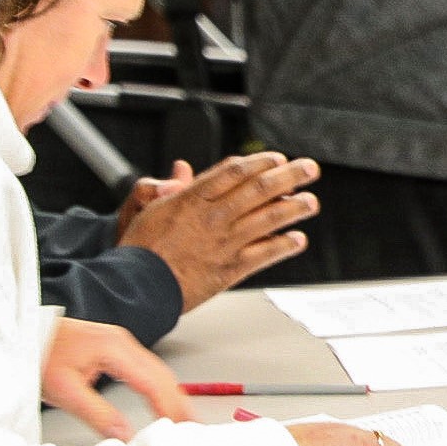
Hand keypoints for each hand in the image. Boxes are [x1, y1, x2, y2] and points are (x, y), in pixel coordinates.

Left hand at [41, 318, 193, 441]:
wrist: (21, 334)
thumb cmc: (38, 355)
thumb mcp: (63, 390)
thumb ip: (97, 414)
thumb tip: (125, 435)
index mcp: (114, 348)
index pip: (153, 382)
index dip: (171, 407)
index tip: (183, 428)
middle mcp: (123, 342)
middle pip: (163, 376)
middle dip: (179, 404)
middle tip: (192, 430)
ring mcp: (121, 344)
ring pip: (158, 372)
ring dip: (172, 396)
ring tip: (183, 421)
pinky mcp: (116, 349)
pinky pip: (147, 370)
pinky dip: (160, 389)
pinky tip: (163, 402)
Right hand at [118, 152, 319, 309]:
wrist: (135, 286)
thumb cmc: (141, 250)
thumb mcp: (150, 209)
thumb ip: (173, 189)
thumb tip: (183, 169)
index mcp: (193, 198)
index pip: (235, 171)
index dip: (261, 162)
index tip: (277, 159)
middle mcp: (213, 216)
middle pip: (260, 188)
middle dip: (290, 176)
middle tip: (309, 169)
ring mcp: (224, 242)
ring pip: (269, 218)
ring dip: (295, 208)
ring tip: (311, 202)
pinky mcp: (229, 269)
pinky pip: (265, 253)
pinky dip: (284, 245)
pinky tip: (298, 239)